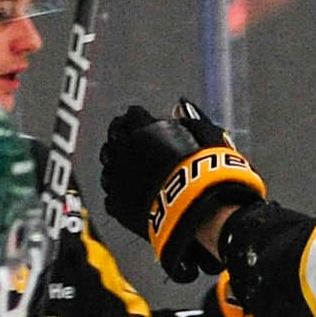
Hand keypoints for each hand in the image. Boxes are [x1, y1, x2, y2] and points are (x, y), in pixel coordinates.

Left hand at [99, 104, 260, 266]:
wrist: (197, 211)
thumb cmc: (207, 172)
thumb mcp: (208, 136)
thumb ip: (191, 119)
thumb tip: (180, 105)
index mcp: (144, 129)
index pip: (132, 115)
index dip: (138, 118)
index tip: (144, 122)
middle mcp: (124, 150)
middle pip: (114, 137)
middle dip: (122, 136)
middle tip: (133, 142)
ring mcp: (116, 178)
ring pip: (107, 166)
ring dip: (117, 164)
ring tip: (130, 168)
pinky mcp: (115, 204)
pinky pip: (110, 194)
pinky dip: (119, 192)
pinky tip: (130, 193)